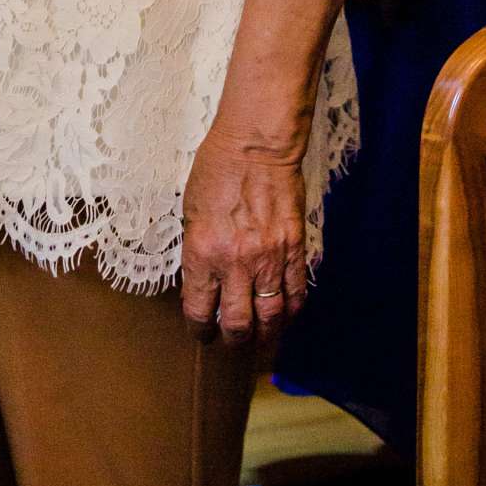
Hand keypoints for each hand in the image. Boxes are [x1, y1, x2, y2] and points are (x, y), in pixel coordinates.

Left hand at [179, 127, 308, 345]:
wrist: (256, 146)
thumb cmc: (216, 170)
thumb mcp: (189, 211)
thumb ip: (196, 251)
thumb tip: (203, 282)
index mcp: (202, 252)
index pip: (199, 309)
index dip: (198, 328)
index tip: (201, 331)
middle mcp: (235, 262)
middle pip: (237, 324)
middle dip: (232, 339)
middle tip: (231, 340)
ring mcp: (268, 258)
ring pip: (270, 317)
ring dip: (265, 334)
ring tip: (260, 337)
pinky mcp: (294, 249)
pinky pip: (296, 293)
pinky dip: (291, 311)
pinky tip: (285, 315)